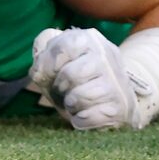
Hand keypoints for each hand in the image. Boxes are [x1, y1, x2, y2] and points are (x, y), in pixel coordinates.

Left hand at [28, 27, 145, 130]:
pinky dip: (79, 120)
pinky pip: (86, 118)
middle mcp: (105, 54)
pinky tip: (86, 113)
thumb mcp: (58, 59)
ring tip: (76, 102)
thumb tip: (39, 71)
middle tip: (65, 91)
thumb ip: (42, 55)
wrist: (117, 96)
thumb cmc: (79, 77)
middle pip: (69, 75)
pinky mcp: (119, 107)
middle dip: (59, 88)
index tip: (51, 75)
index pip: (61, 47)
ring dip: (70, 105)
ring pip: (78, 97)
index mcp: (88, 38)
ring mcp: (115, 81)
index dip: (48, 66)